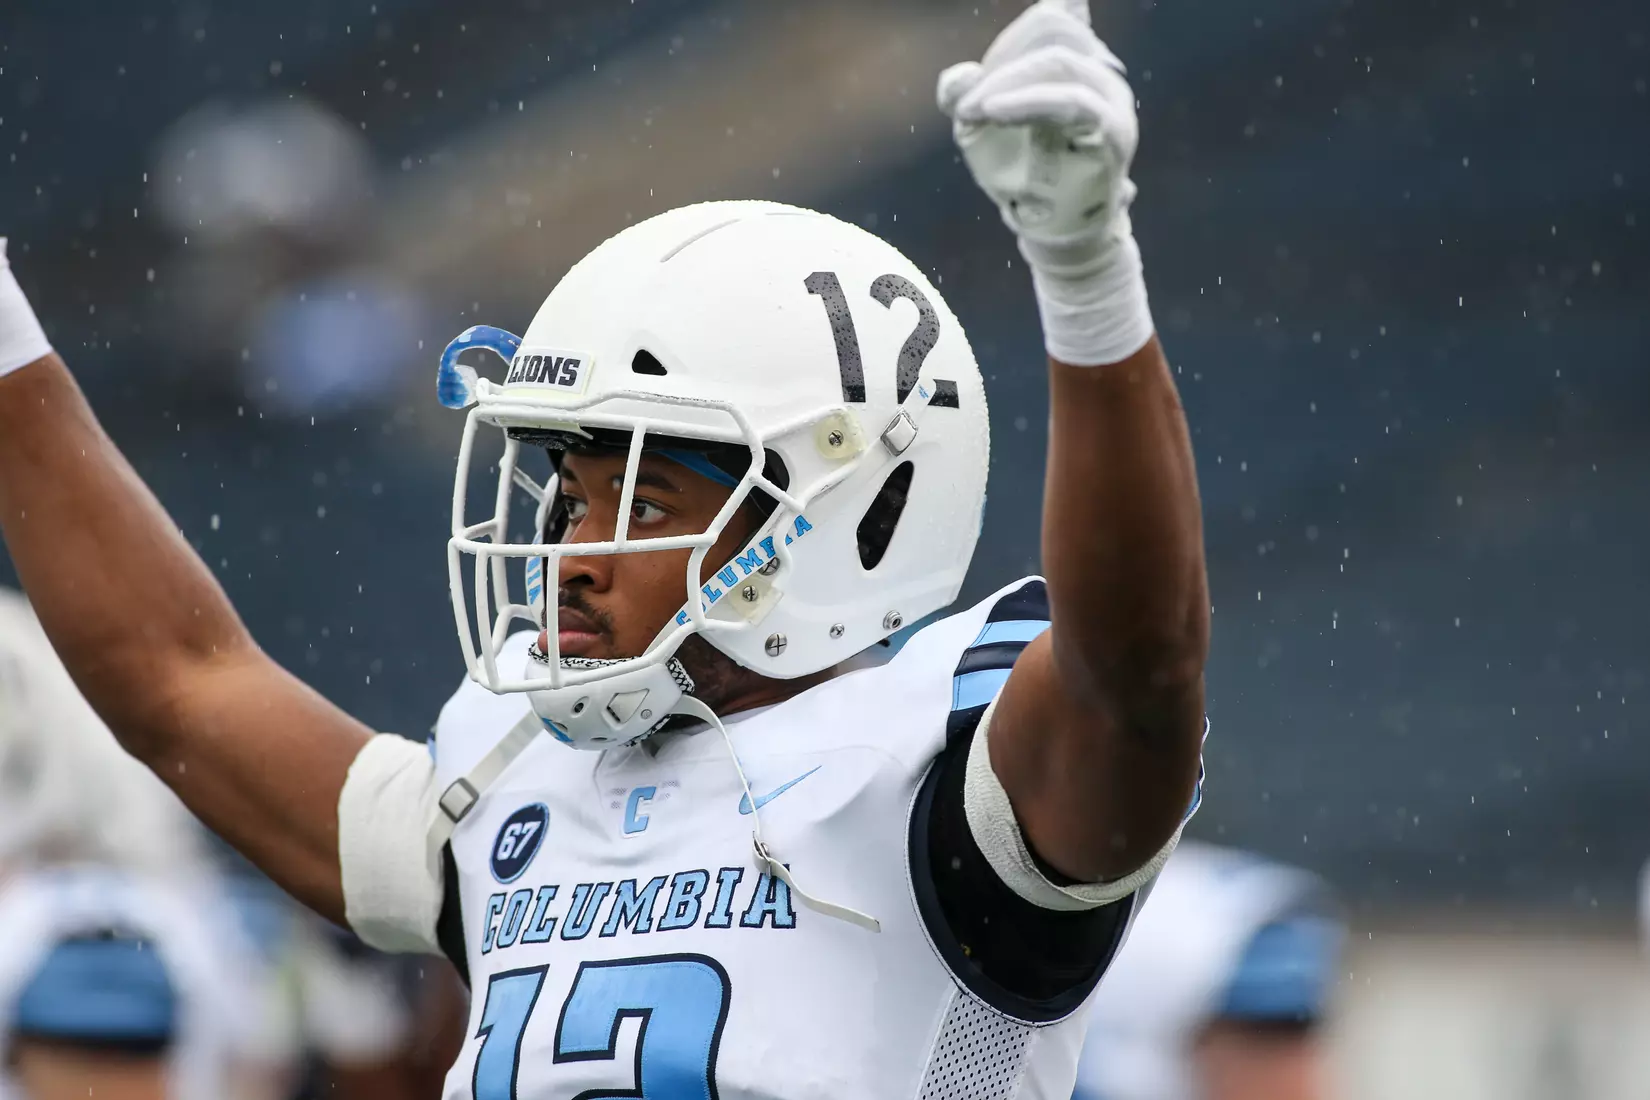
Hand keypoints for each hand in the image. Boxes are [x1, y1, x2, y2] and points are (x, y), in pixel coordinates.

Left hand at [936, 0, 1138, 278]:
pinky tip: (994, 111)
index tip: (974, 88)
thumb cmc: (1021, 173)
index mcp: (1079, 59)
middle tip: (965, 106)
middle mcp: (1103, 72)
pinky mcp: (1112, 132)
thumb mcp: (982, 128)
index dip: (1005, 44)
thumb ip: (966, 94)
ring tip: (972, 113)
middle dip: (1000, 63)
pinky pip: (1073, 101)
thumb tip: (959, 75)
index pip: (1049, 20)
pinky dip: (1028, 102)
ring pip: (1060, 60)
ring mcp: (1112, 100)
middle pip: (1054, 31)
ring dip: (1006, 82)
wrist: (1052, 230)